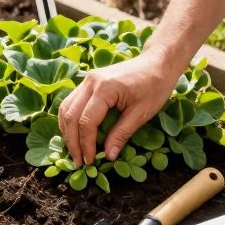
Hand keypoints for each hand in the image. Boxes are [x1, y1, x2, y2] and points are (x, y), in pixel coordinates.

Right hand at [57, 49, 180, 165]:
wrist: (158, 62)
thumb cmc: (155, 86)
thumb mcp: (141, 113)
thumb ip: (122, 134)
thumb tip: (109, 156)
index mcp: (105, 88)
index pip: (87, 121)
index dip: (86, 144)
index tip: (90, 162)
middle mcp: (91, 81)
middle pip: (71, 115)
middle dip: (72, 141)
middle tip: (78, 161)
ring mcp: (88, 79)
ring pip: (66, 107)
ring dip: (67, 131)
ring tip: (74, 150)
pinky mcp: (89, 81)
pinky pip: (72, 101)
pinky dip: (70, 119)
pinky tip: (75, 133)